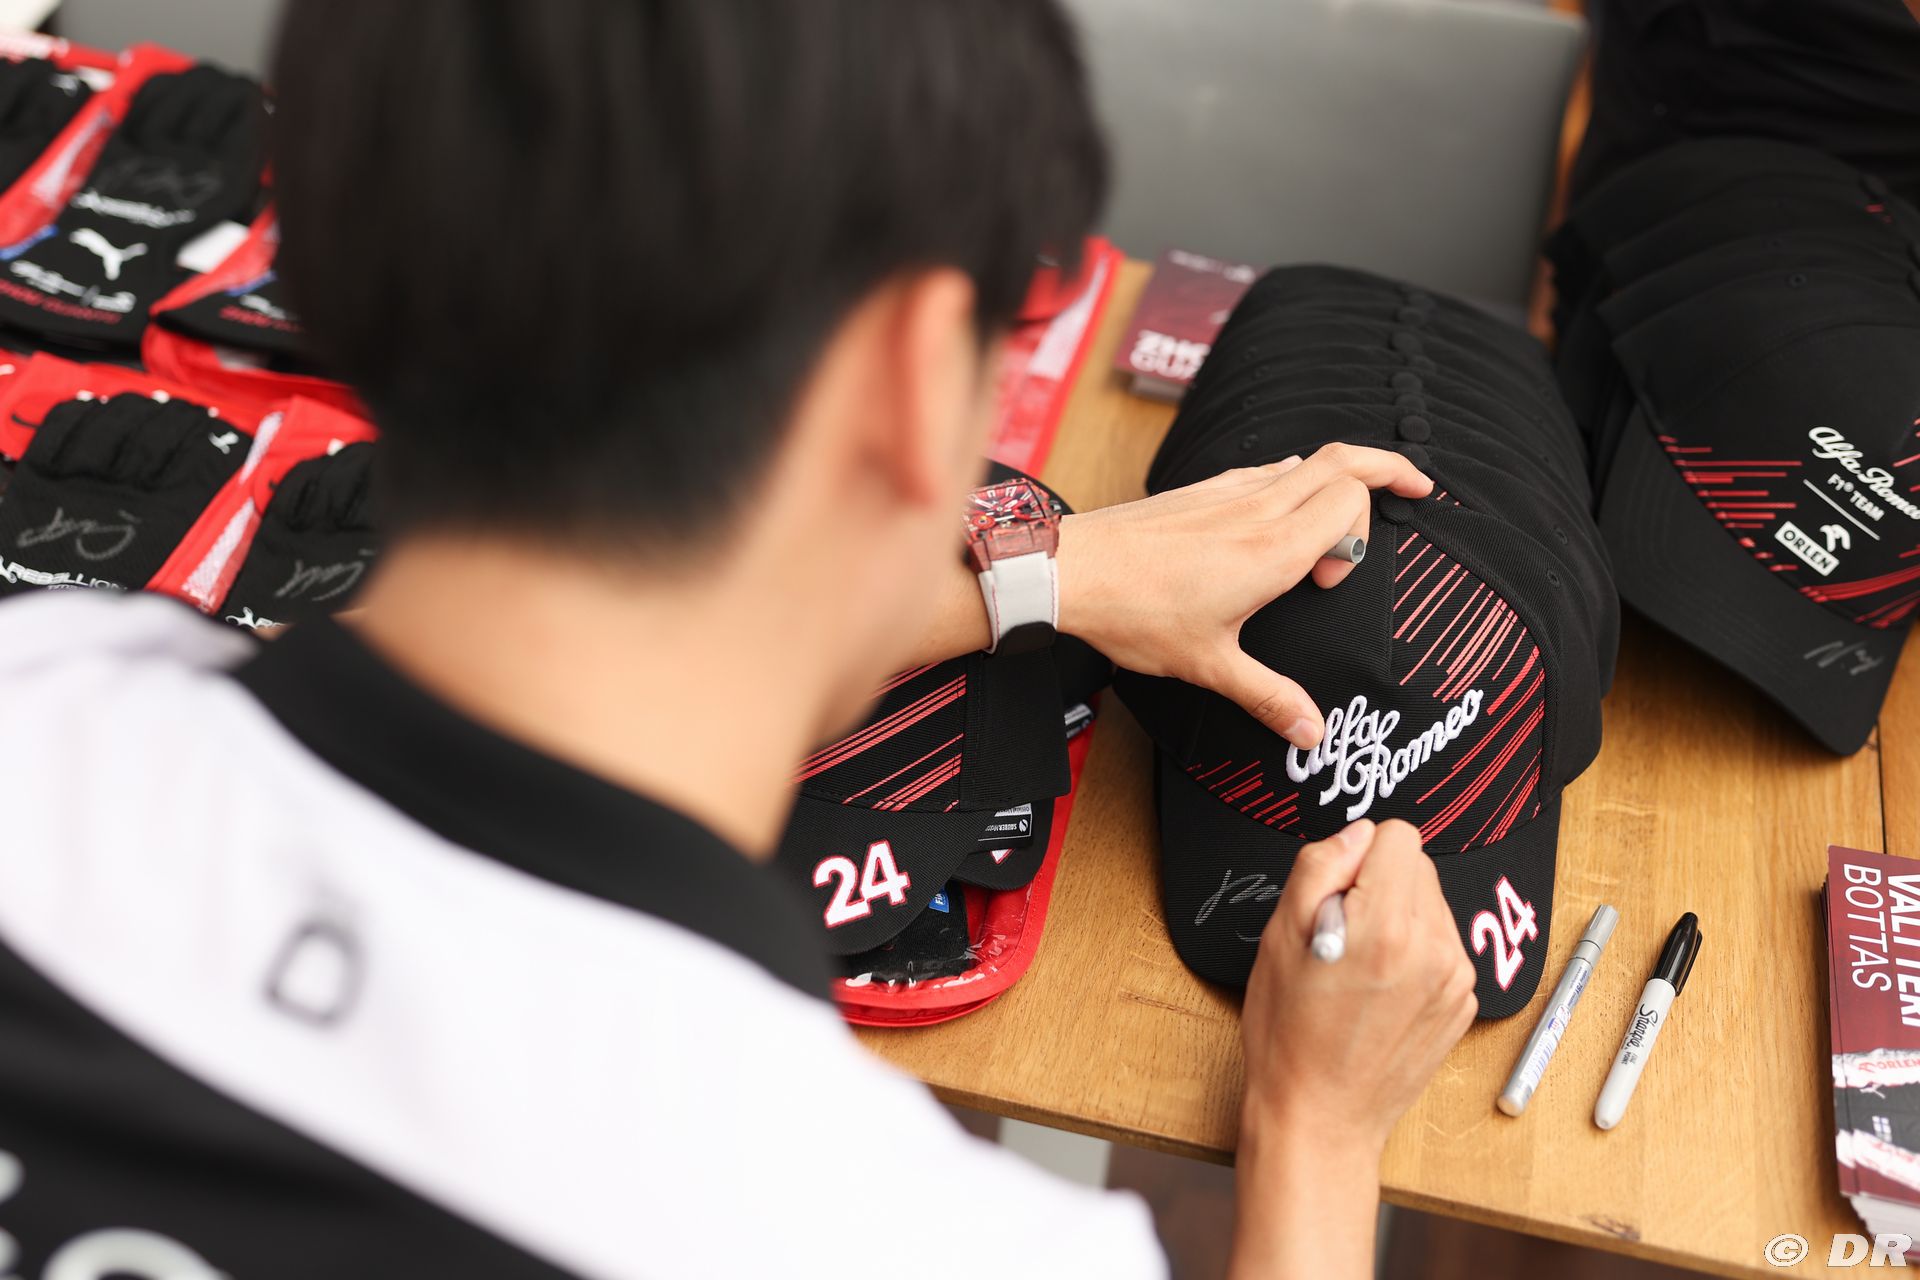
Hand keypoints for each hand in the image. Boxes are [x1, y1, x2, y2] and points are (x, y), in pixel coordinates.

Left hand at [1056, 443, 1431, 748]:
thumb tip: (1310, 731)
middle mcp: (1257, 508)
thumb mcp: (1209, 665)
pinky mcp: (1201, 491)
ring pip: (1304, 460)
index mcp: (1272, 548)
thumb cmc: (1135, 614)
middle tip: (1415, 489)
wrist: (1071, 572)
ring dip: (1334, 481)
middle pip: (1343, 459)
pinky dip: (1291, 484)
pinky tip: (1276, 517)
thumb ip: (1267, 697)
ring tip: (1335, 522)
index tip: (1332, 581)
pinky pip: (1266, 471)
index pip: (1352, 496)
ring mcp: (1227, 492)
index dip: (1362, 534)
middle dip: (1387, 470)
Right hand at [1229, 818, 1474, 1279]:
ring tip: (1358, 967)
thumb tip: (1357, 834)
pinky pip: (1441, 945)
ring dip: (1397, 919)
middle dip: (1377, 885)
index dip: (1355, 857)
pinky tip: (1379, 990)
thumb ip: (1319, 866)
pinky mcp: (1463, 1003)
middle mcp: (1436, 948)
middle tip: (1339, 935)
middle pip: (1417, 867)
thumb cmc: (1289, 1033)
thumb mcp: (1278, 937)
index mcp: (1388, 925)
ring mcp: (1456, 979)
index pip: (1397, 835)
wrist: (1320, 1116)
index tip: (1332, 897)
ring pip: (1431, 905)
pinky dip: (1413, 953)